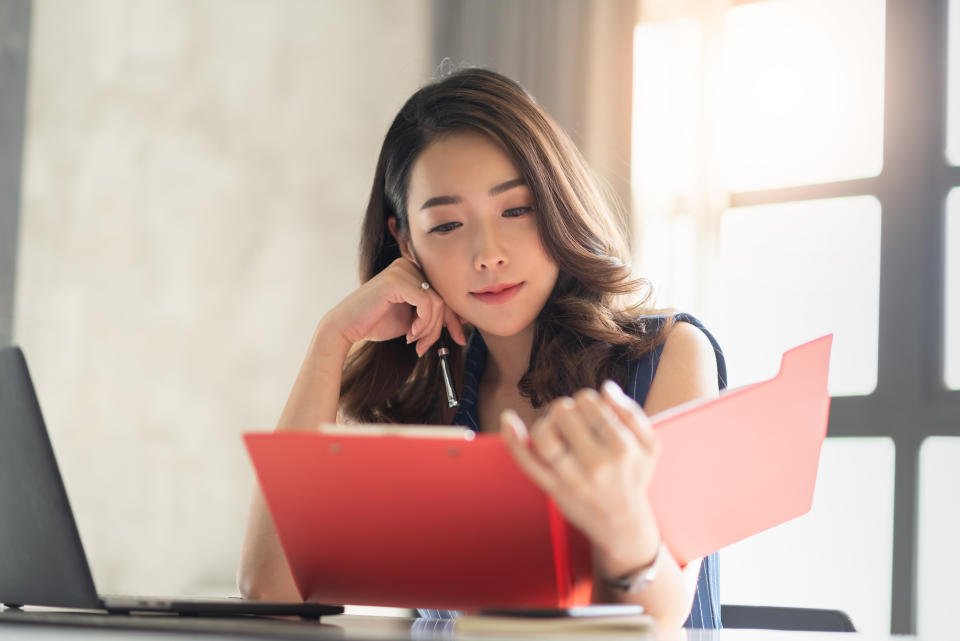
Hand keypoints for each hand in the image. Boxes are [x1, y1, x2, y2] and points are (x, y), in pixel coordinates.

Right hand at [323, 257, 466, 355]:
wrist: (345, 328)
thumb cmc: (375, 323)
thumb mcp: (412, 319)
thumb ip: (432, 315)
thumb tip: (463, 321)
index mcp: (412, 270)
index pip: (442, 293)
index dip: (453, 318)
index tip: (460, 339)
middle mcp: (407, 264)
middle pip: (442, 297)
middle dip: (439, 327)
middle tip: (424, 346)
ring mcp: (402, 270)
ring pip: (436, 302)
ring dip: (429, 328)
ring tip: (415, 341)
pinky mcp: (396, 280)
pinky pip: (426, 303)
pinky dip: (423, 322)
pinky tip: (410, 333)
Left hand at [499, 380, 661, 560]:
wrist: (622, 524)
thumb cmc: (633, 476)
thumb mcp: (649, 446)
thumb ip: (631, 412)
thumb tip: (606, 388)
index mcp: (622, 448)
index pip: (589, 404)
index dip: (585, 399)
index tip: (589, 409)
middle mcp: (596, 464)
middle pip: (564, 415)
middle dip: (565, 408)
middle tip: (571, 417)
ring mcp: (572, 478)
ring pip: (544, 436)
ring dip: (545, 421)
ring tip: (555, 425)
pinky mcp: (553, 488)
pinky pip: (527, 462)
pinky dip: (513, 440)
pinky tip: (507, 419)